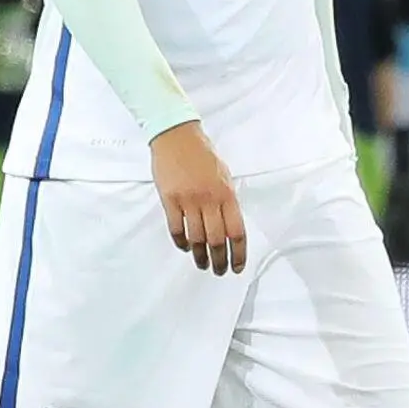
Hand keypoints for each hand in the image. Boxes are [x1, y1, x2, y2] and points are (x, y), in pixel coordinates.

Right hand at [150, 121, 246, 272]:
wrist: (176, 136)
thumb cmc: (201, 154)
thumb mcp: (223, 175)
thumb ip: (227, 200)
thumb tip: (229, 224)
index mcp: (226, 194)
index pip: (236, 232)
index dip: (238, 253)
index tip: (237, 266)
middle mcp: (209, 199)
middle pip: (216, 240)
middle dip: (219, 260)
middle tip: (219, 271)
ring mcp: (188, 200)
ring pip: (196, 238)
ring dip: (200, 256)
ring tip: (202, 264)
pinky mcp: (169, 200)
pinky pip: (176, 228)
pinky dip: (182, 242)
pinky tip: (185, 247)